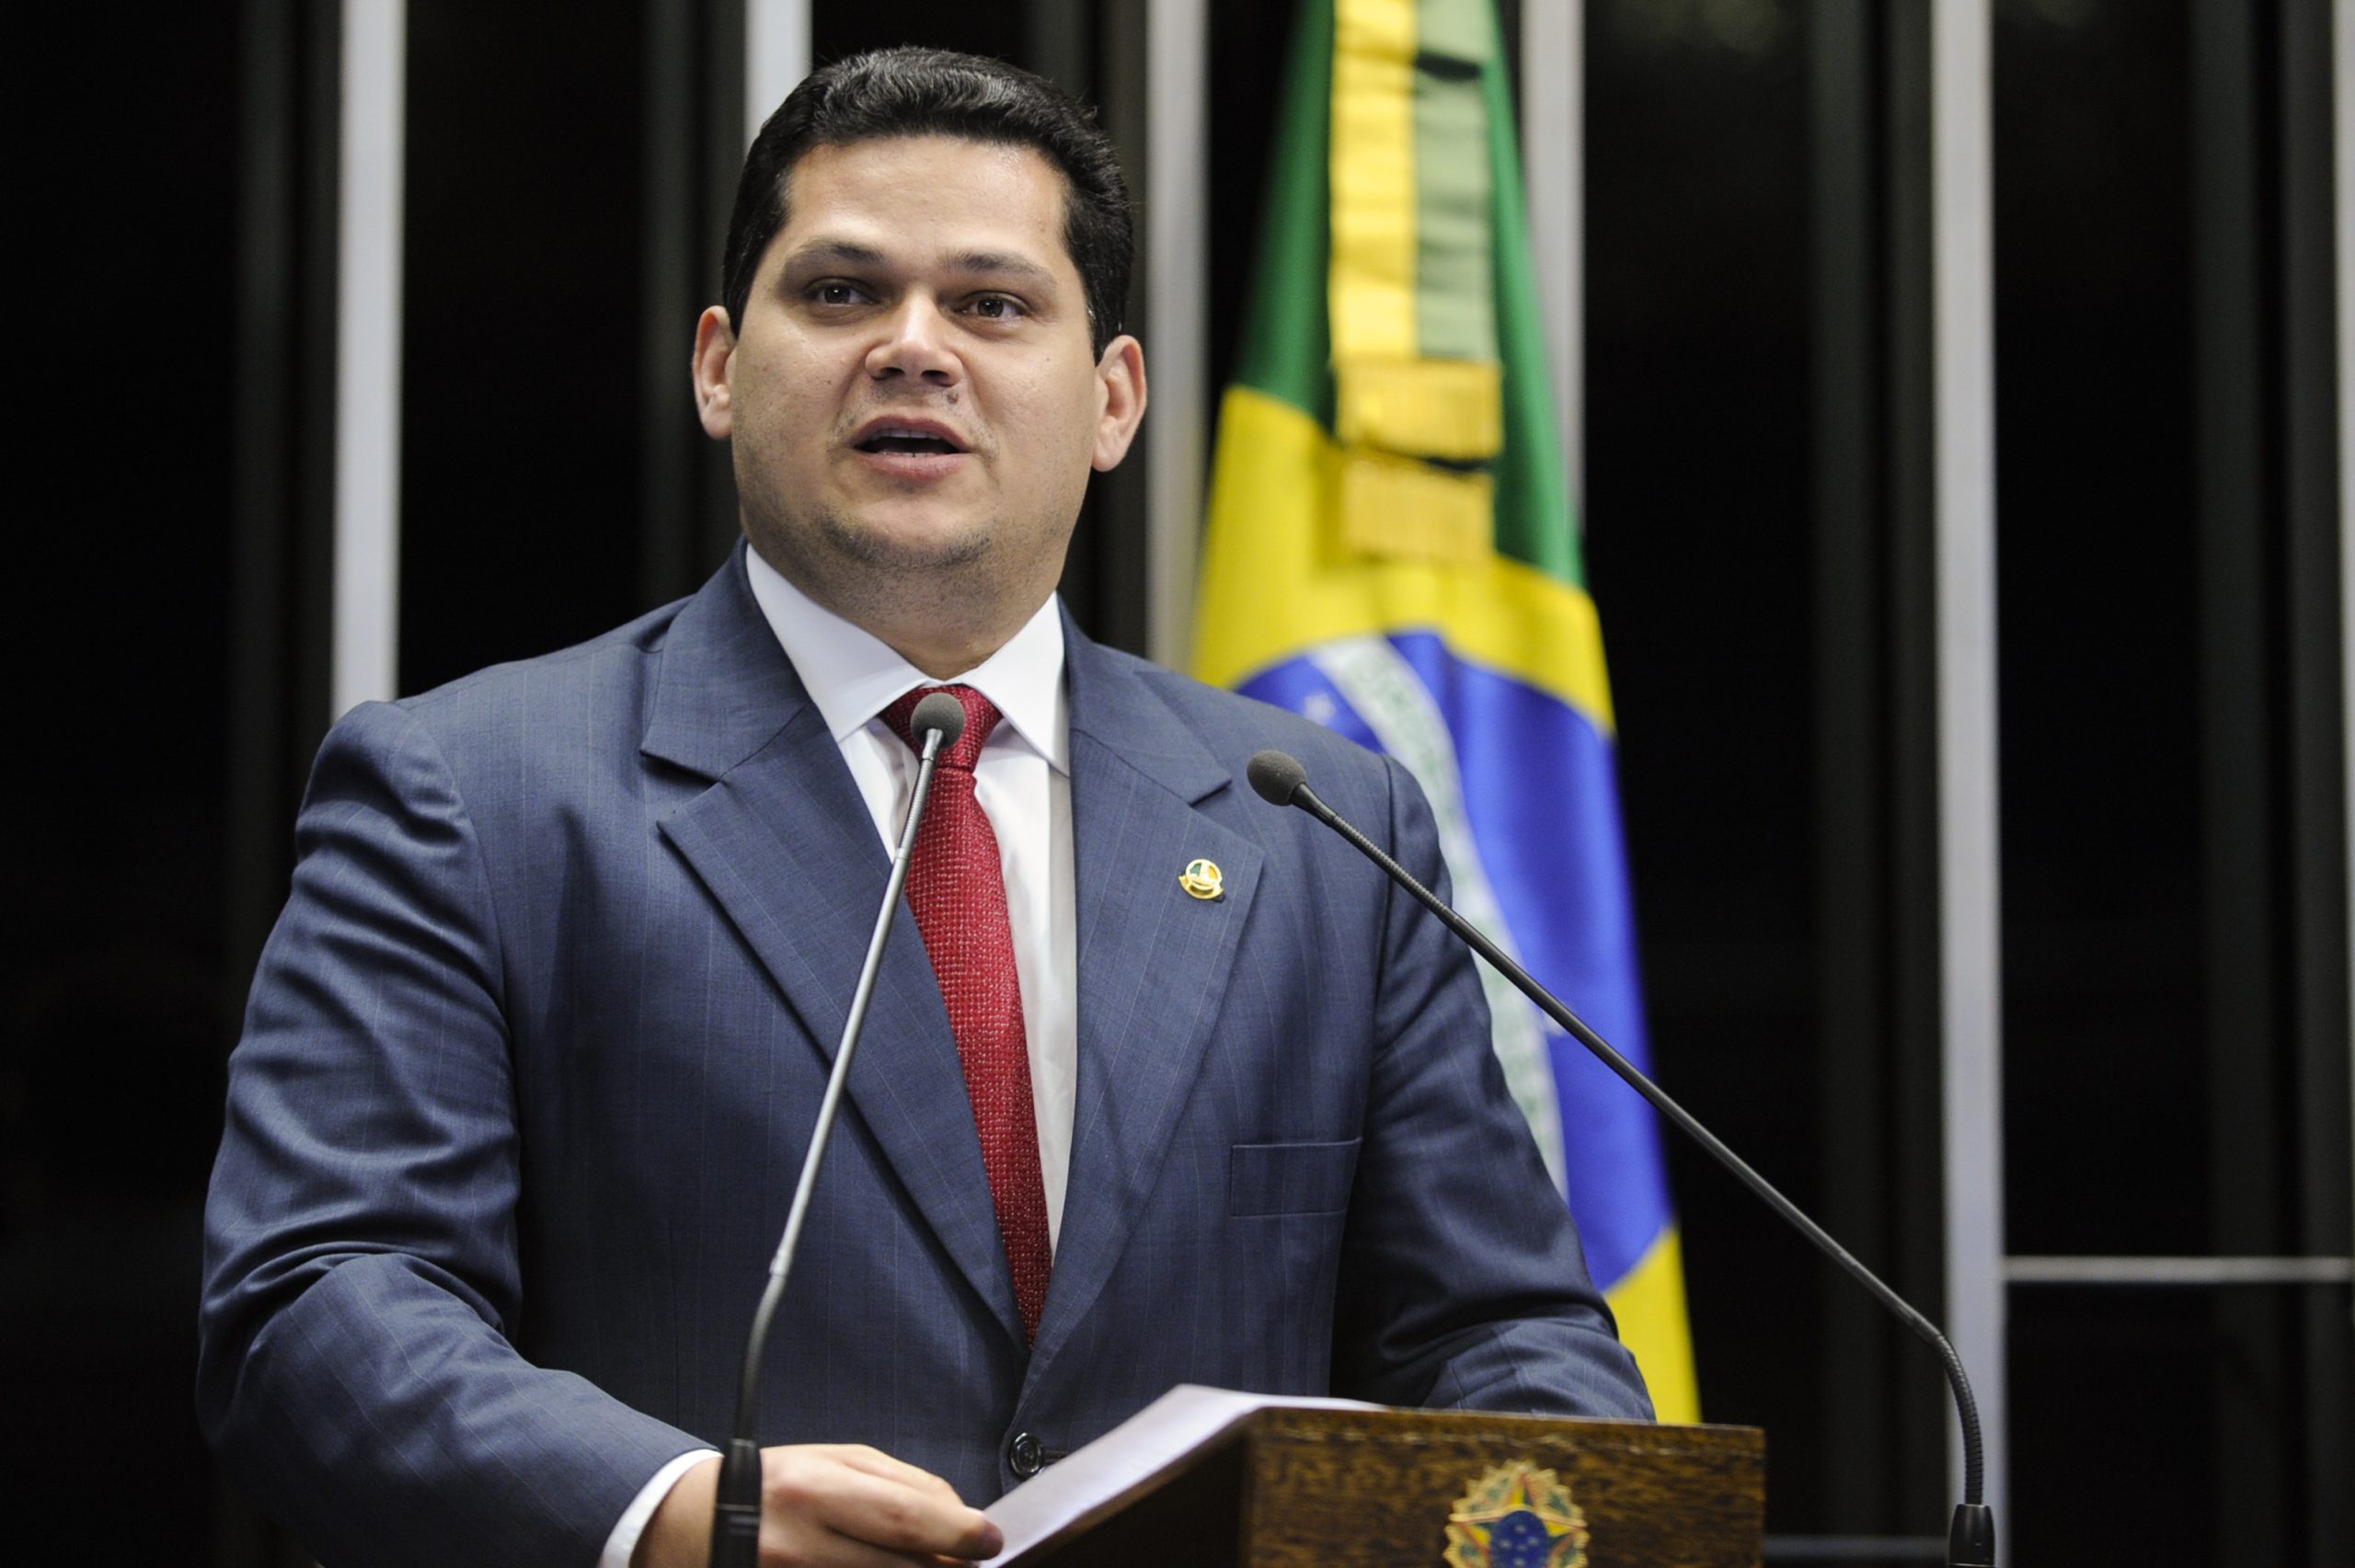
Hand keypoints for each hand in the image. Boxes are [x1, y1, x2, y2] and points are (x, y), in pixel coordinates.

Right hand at [635, 1446, 1004, 1567]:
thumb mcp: (837, 1462)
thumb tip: (961, 1515)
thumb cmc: (780, 1486)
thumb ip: (901, 1485)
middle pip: (901, 1566)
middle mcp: (802, 1543)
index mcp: (815, 1490)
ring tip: (937, 1564)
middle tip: (973, 1561)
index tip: (990, 1540)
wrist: (698, 1523)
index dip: (958, 1532)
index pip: (904, 1517)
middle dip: (948, 1566)